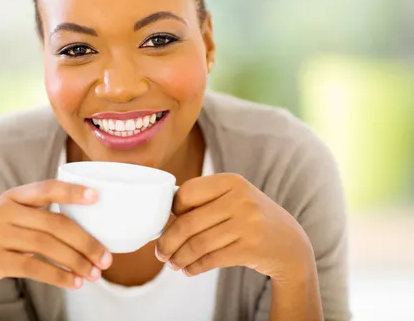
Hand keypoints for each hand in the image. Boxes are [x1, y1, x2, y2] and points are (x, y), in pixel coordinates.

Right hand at [0, 181, 112, 301]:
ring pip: (46, 246)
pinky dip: (59, 276)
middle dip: (85, 242)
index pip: (46, 188)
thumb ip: (40, 217)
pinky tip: (75, 282)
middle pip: (54, 223)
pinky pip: (33, 267)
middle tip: (107, 258)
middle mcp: (3, 211)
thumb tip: (89, 230)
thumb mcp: (13, 219)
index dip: (72, 191)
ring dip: (76, 262)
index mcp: (13, 197)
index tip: (97, 197)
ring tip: (94, 274)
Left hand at [155, 173, 315, 281]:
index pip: (187, 192)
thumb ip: (206, 201)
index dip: (172, 210)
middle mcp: (240, 199)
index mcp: (231, 181)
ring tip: (173, 264)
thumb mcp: (235, 199)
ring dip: (179, 257)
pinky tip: (189, 269)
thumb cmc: (251, 220)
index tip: (166, 222)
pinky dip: (195, 267)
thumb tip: (165, 216)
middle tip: (160, 252)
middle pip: (188, 222)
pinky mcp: (251, 249)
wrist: (291, 244)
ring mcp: (248, 224)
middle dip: (168, 241)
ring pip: (198, 244)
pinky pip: (212, 259)